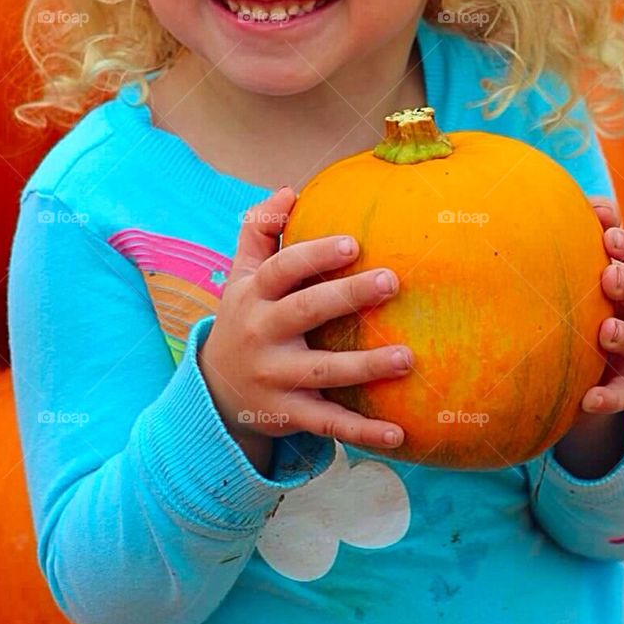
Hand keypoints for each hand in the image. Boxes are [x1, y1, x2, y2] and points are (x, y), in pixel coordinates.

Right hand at [198, 186, 412, 451]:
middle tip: (390, 281)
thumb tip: (290, 189)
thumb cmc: (246, 317)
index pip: (280, 269)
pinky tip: (399, 433)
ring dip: (365, 367)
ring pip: (322, 371)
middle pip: (304, 312)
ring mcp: (275, 377)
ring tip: (407, 357)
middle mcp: (262, 335)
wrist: (216, 390)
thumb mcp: (242, 275)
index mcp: (253, 296)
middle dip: (346, 296)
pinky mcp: (289, 414)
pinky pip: (328, 424)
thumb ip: (260, 229)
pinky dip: (363, 433)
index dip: (314, 255)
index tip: (353, 243)